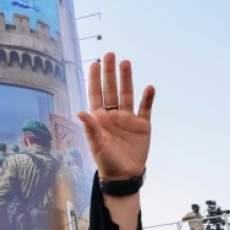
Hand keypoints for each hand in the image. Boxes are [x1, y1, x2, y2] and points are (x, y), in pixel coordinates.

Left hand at [78, 53, 153, 180]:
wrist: (124, 175)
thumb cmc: (106, 161)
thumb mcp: (96, 144)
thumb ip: (90, 128)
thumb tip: (80, 112)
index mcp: (99, 118)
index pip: (96, 94)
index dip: (95, 79)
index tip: (95, 63)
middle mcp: (113, 115)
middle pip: (111, 89)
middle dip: (110, 73)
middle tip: (111, 54)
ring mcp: (128, 118)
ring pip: (128, 94)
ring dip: (127, 79)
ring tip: (126, 63)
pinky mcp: (142, 125)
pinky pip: (145, 108)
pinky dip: (147, 98)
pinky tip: (149, 87)